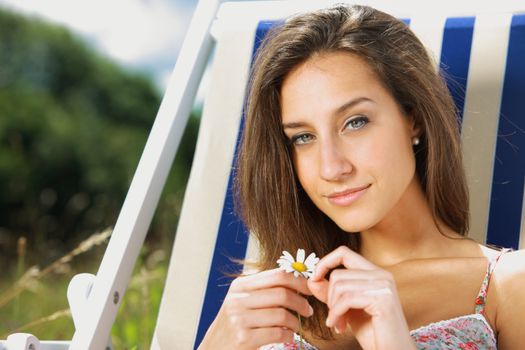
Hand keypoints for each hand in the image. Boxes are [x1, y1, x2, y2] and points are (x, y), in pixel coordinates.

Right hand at [199, 268, 313, 349]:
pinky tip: (288, 335)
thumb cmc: (236, 322)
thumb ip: (265, 288)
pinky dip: (289, 335)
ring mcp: (239, 319)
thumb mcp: (244, 300)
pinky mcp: (244, 339)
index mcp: (240, 285)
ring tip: (297, 325)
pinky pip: (278, 333)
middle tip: (308, 310)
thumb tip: (298, 279)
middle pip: (282, 294)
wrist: (214, 347)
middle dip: (301, 302)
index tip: (310, 288)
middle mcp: (238, 299)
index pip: (277, 275)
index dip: (298, 281)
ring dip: (296, 321)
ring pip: (282, 314)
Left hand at [308, 246, 414, 349]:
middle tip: (333, 317)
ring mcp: (384, 285)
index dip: (325, 262)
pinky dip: (336, 314)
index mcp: (376, 273)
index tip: (314, 278)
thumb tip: (312, 280)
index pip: (344, 253)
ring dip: (333, 309)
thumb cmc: (373, 333)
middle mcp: (382, 274)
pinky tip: (339, 327)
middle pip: (338, 273)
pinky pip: (346, 299)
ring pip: (339, 286)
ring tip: (338, 324)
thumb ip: (331, 293)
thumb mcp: (347, 309)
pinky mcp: (383, 298)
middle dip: (329, 297)